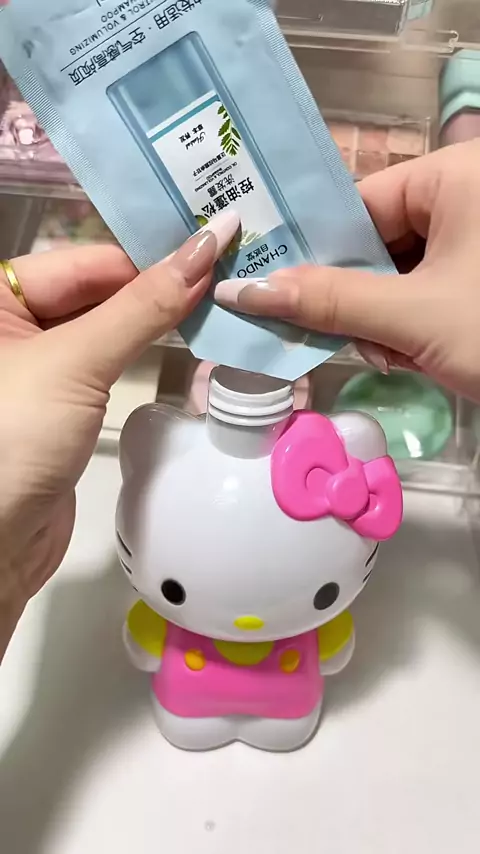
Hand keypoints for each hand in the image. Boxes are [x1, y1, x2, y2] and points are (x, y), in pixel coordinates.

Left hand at [0, 209, 238, 655]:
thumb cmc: (12, 441)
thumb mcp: (75, 362)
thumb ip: (143, 306)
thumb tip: (206, 247)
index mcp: (0, 297)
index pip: (88, 260)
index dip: (151, 257)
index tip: (217, 250)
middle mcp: (15, 324)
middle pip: (100, 291)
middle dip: (160, 288)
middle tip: (231, 278)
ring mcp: (41, 367)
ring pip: (109, 329)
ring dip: (159, 323)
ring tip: (220, 308)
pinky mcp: (64, 405)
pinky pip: (110, 366)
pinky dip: (147, 357)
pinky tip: (189, 347)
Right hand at [214, 141, 479, 400]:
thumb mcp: (413, 317)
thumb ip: (328, 301)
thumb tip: (244, 290)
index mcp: (455, 175)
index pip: (361, 203)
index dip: (320, 251)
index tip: (286, 293)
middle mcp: (469, 194)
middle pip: (380, 241)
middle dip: (363, 300)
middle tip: (359, 342)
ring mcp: (479, 236)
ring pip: (403, 271)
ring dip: (387, 320)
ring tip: (400, 356)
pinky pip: (431, 287)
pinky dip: (416, 324)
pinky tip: (419, 355)